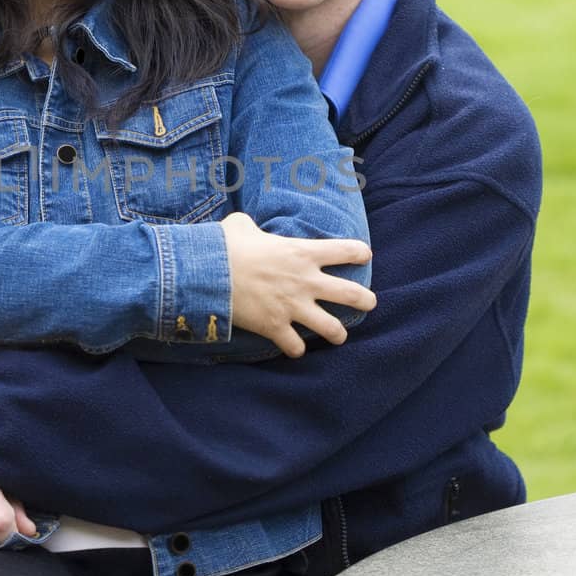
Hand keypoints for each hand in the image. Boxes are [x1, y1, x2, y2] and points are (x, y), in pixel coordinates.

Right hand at [221, 211, 375, 357]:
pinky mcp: (276, 327)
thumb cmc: (224, 246)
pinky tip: (293, 347)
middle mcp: (306, 281)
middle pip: (353, 294)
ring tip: (338, 335)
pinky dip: (296, 349)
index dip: (359, 253)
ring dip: (338, 333)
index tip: (363, 255)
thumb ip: (253, 227)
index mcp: (303, 252)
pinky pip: (296, 347)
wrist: (207, 273)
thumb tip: (246, 228)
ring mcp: (294, 307)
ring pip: (334, 329)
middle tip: (369, 303)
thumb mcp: (241, 225)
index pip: (347, 250)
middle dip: (366, 300)